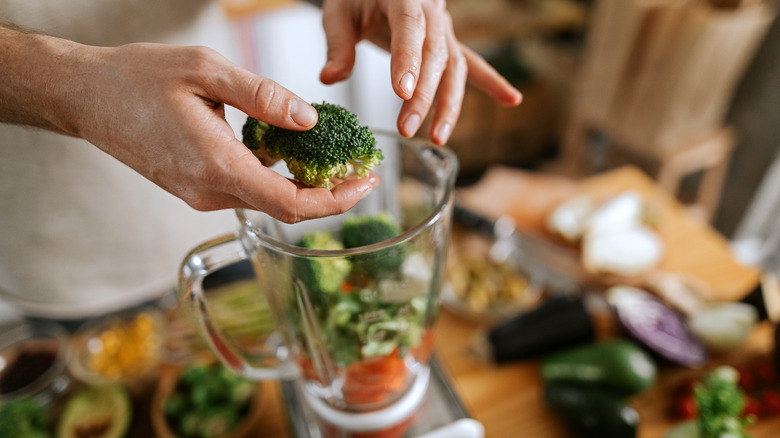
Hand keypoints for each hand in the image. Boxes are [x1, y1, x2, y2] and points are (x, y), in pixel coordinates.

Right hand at [5, 34, 378, 222]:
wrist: (84, 96)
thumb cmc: (137, 77)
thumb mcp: (206, 70)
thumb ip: (263, 96)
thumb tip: (309, 120)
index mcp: (216, 165)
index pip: (291, 204)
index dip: (337, 200)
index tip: (368, 182)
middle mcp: (209, 191)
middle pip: (285, 207)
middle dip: (329, 192)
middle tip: (360, 165)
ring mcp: (200, 194)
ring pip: (266, 199)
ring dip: (303, 183)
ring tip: (332, 153)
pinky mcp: (195, 188)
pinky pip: (246, 189)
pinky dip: (275, 176)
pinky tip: (287, 149)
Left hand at [318, 0, 522, 144]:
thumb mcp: (338, 12)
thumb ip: (337, 45)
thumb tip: (330, 78)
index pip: (410, 28)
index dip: (408, 60)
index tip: (402, 93)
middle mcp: (431, 10)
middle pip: (435, 56)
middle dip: (423, 96)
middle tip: (407, 129)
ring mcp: (444, 27)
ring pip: (454, 67)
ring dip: (449, 104)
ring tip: (438, 137)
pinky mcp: (448, 42)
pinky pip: (471, 64)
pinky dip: (491, 82)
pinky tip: (511, 100)